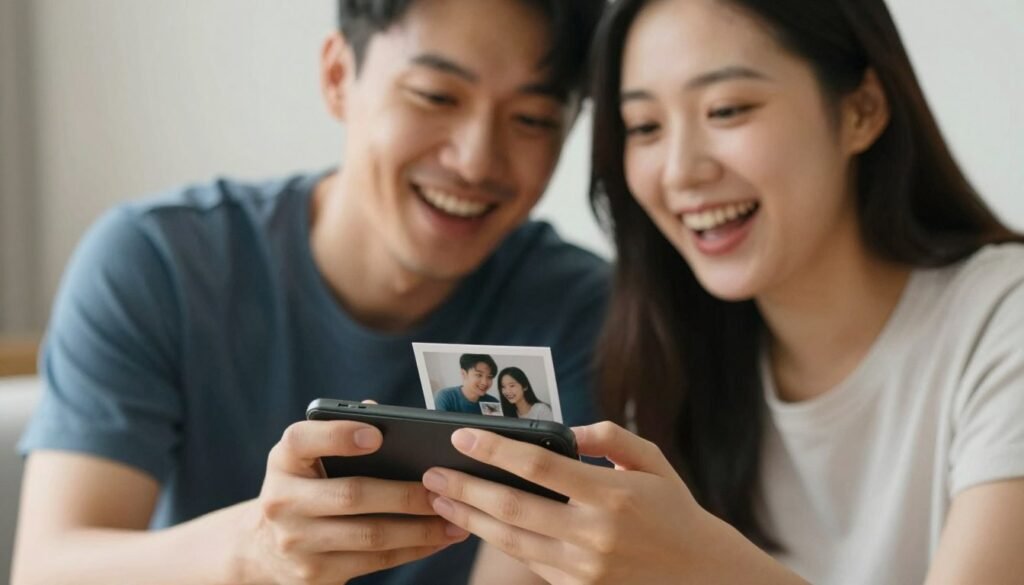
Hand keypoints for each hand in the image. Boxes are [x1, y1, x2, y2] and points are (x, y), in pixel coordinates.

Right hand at [241, 420, 469, 584]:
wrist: (264, 547)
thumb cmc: (306, 486)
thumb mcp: (308, 456)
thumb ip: (338, 432)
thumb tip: (379, 410)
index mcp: (283, 461)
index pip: (301, 440)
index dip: (338, 435)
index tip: (377, 433)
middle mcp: (282, 501)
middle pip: (351, 495)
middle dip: (405, 493)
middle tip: (445, 486)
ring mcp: (296, 543)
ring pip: (370, 535)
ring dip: (420, 528)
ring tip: (456, 517)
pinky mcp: (315, 574)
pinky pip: (375, 562)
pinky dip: (413, 549)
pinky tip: (439, 538)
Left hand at [421, 422, 747, 584]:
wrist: (701, 577)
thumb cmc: (673, 510)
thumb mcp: (652, 461)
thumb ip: (609, 436)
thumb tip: (566, 430)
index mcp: (612, 494)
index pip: (540, 466)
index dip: (496, 449)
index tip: (462, 436)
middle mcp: (594, 535)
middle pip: (513, 507)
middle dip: (466, 488)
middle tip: (431, 473)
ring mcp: (584, 569)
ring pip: (511, 540)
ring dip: (470, 518)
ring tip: (441, 499)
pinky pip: (528, 561)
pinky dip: (498, 540)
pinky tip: (476, 523)